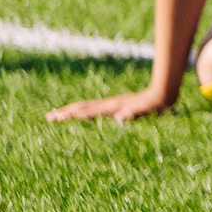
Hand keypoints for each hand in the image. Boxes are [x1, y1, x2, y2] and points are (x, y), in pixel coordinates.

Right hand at [46, 87, 178, 122]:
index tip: (57, 118)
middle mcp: (109, 104)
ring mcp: (111, 104)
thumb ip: (132, 114)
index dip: (72, 115)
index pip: (87, 111)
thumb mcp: (145, 111)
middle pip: (82, 107)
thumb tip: (120, 118)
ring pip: (86, 107)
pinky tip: (80, 116)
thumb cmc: (154, 106)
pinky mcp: (116, 105)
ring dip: (71, 111)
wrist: (163, 93)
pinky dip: (82, 112)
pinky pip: (94, 109)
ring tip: (57, 115)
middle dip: (65, 112)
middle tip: (48, 117)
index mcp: (112, 107)